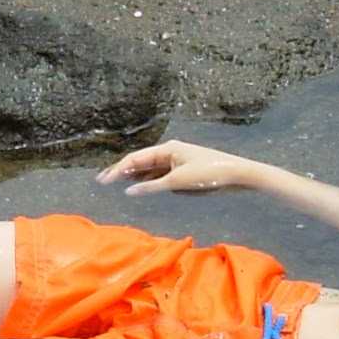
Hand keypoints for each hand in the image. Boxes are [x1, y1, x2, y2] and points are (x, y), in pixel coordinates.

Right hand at [97, 139, 263, 195]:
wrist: (236, 174)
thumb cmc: (208, 174)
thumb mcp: (178, 182)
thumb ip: (152, 186)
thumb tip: (129, 190)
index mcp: (167, 149)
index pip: (136, 159)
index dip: (118, 170)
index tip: (103, 180)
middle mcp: (169, 152)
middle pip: (140, 161)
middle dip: (121, 171)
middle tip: (102, 180)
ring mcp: (176, 160)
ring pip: (149, 168)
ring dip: (133, 175)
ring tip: (115, 183)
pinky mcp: (183, 170)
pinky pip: (159, 174)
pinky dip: (147, 180)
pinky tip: (138, 186)